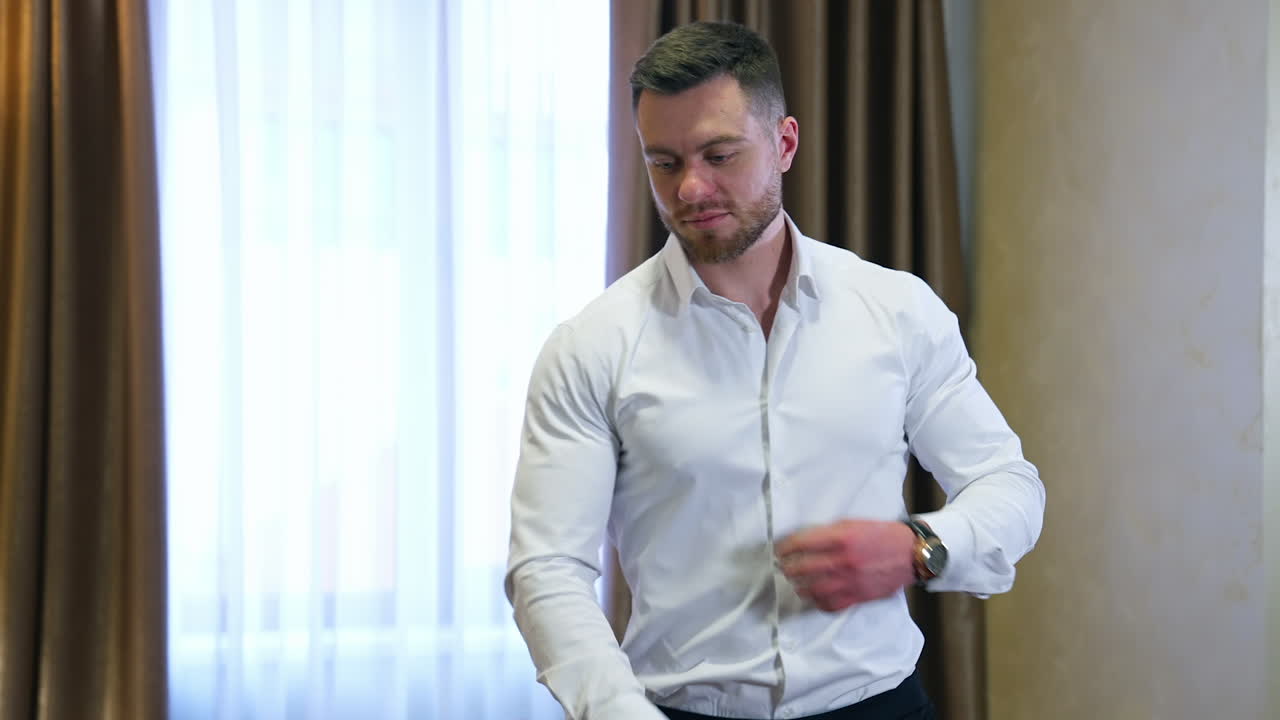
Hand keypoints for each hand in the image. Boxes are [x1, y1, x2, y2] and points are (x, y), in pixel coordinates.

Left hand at [775, 519, 916, 611]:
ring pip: (811, 590)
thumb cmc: (883, 535)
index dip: (784, 548)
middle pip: (801, 569)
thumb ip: (829, 533)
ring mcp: (850, 582)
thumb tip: (803, 542)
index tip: (778, 549)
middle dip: (787, 567)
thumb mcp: (853, 523)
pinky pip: (829, 605)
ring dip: (798, 586)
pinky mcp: (858, 597)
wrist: (912, 554)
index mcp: (841, 538)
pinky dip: (817, 602)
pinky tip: (813, 596)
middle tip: (783, 566)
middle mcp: (843, 561)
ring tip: (795, 581)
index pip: (800, 544)